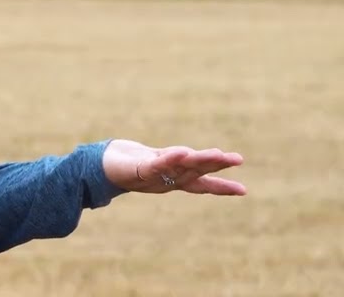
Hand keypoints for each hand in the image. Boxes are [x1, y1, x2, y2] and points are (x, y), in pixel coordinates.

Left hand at [102, 139, 246, 195]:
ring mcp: (153, 175)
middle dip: (215, 165)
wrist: (100, 166)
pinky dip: (169, 159)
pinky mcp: (138, 168)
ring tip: (217, 154)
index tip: (244, 191)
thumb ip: (174, 161)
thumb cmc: (130, 163)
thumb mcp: (157, 161)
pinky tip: (181, 152)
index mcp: (173, 179)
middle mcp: (166, 180)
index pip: (201, 183)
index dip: (222, 187)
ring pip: (180, 168)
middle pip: (194, 171)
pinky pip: (156, 165)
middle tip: (236, 159)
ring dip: (198, 160)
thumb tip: (191, 155)